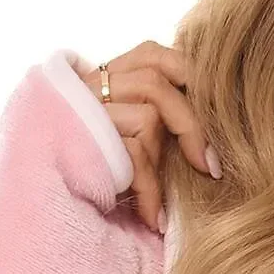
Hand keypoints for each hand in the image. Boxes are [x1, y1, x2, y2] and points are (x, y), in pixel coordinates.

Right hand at [82, 40, 220, 232]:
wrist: (54, 210)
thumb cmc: (107, 179)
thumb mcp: (139, 145)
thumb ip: (163, 123)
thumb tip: (215, 133)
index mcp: (111, 78)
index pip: (156, 55)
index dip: (190, 77)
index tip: (220, 116)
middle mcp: (95, 86)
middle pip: (157, 76)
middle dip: (192, 123)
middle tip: (211, 167)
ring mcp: (86, 110)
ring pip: (148, 114)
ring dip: (164, 160)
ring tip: (164, 202)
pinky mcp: (84, 140)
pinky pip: (133, 154)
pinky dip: (150, 191)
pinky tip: (154, 218)